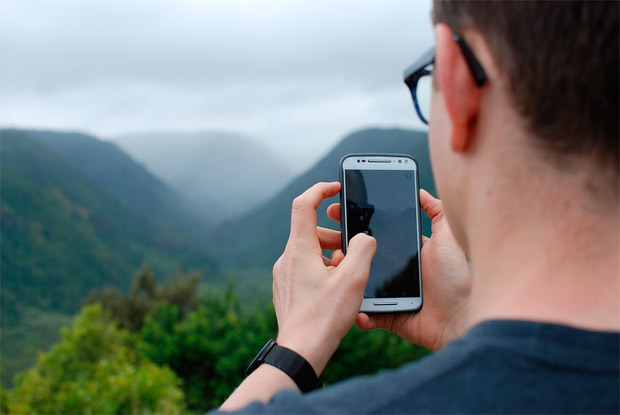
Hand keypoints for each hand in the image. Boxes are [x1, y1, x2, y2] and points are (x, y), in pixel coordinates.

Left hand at [273, 182, 376, 375]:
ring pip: (309, 251)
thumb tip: (364, 238)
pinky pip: (304, 268)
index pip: (303, 204)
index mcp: (299, 250)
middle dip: (335, 235)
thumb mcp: (353, 280)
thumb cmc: (325, 317)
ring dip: (330, 255)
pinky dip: (321, 269)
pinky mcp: (285, 288)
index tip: (335, 188)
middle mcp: (286, 258)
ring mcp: (283, 274)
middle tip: (352, 252)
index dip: (320, 190)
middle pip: (311, 231)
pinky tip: (334, 290)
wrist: (301, 351)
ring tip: (346, 276)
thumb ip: (363, 250)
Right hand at [327, 189, 471, 350]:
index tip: (337, 212)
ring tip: (336, 269)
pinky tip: (352, 304)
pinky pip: (367, 315)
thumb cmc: (457, 277)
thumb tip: (420, 191)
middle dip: (343, 250)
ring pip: (360, 285)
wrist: (461, 317)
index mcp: (406, 252)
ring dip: (346, 278)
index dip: (357, 225)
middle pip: (363, 259)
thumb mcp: (449, 237)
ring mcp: (390, 295)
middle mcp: (396, 272)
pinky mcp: (388, 316)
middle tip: (326, 240)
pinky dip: (359, 312)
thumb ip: (437, 212)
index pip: (376, 235)